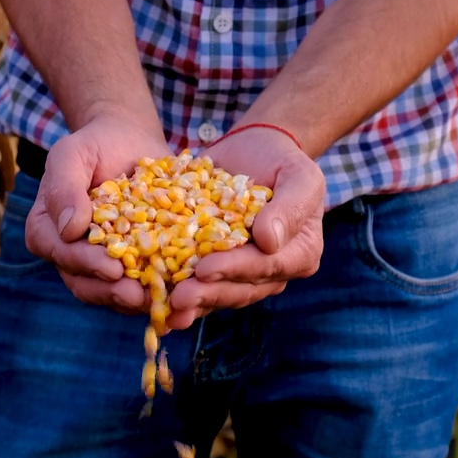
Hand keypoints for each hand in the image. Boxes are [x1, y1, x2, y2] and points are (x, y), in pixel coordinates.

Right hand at [23, 115, 170, 312]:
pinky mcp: (131, 264)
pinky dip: (155, 293)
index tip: (111, 268)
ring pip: (110, 291)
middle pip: (84, 281)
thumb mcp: (72, 154)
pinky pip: (139, 285)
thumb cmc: (95, 144)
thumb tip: (69, 228)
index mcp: (47, 229)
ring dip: (132, 301)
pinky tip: (176, 296)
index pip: (60, 253)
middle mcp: (69, 252)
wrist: (129, 140)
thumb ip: (63, 187)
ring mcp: (100, 262)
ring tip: (157, 301)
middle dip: (110, 292)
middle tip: (137, 295)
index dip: (84, 263)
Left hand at [166, 126, 325, 329]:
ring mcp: (243, 273)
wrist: (255, 149)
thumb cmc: (282, 160)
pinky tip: (158, 300)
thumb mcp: (299, 175)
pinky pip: (198, 283)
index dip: (234, 270)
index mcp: (299, 254)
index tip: (205, 269)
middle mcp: (272, 271)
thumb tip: (269, 242)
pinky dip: (178, 290)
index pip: (267, 267)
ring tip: (167, 309)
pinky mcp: (216, 266)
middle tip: (179, 298)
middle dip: (208, 294)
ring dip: (192, 302)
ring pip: (218, 293)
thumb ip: (290, 207)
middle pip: (240, 289)